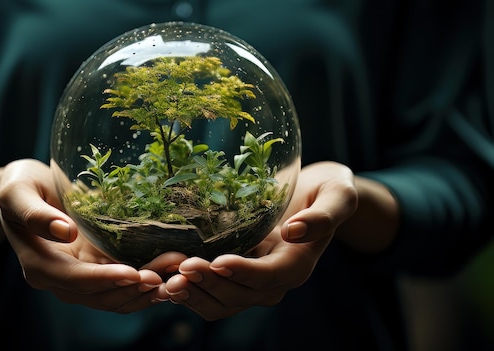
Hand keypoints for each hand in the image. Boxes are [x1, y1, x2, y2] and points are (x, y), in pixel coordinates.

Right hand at [0, 158, 173, 312]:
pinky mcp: (95, 268)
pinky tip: (168, 275)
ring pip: (114, 296)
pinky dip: (144, 283)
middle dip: (134, 287)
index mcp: (38, 265)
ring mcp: (79, 277)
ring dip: (145, 290)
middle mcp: (59, 279)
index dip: (105, 279)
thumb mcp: (18, 192)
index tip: (134, 273)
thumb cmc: (20, 186)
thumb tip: (65, 233)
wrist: (26, 189)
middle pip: (99, 295)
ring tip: (176, 275)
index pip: (75, 280)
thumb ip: (35, 214)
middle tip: (167, 275)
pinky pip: (120, 284)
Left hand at [162, 161, 357, 319]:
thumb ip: (324, 215)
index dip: (243, 272)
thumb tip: (294, 232)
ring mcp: (253, 283)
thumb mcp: (338, 195)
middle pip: (239, 294)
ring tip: (167, 279)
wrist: (314, 197)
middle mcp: (275, 281)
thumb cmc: (327, 192)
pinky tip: (168, 279)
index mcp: (297, 264)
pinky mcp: (237, 277)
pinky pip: (212, 295)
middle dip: (209, 283)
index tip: (217, 261)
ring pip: (222, 303)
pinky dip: (191, 292)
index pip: (268, 276)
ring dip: (195, 294)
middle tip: (180, 267)